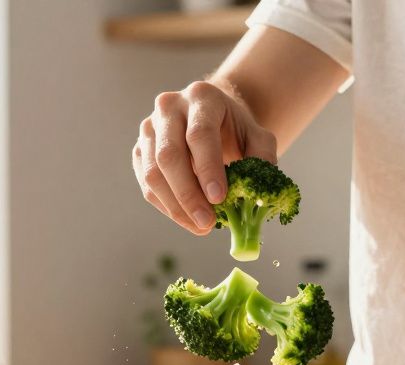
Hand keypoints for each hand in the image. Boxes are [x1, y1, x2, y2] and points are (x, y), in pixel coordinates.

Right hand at [133, 80, 277, 234]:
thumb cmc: (235, 129)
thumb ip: (263, 159)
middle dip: (188, 195)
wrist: (214, 119)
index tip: (219, 199)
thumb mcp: (258, 137)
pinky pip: (147, 185)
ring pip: (153, 174)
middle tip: (208, 223)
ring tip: (200, 226)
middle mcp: (168, 108)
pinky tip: (187, 220)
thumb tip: (258, 195)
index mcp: (201, 97)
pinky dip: (167, 207)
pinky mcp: (141, 150)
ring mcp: (149, 128)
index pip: (199, 134)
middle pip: (169, 155)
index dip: (208, 168)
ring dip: (176, 207)